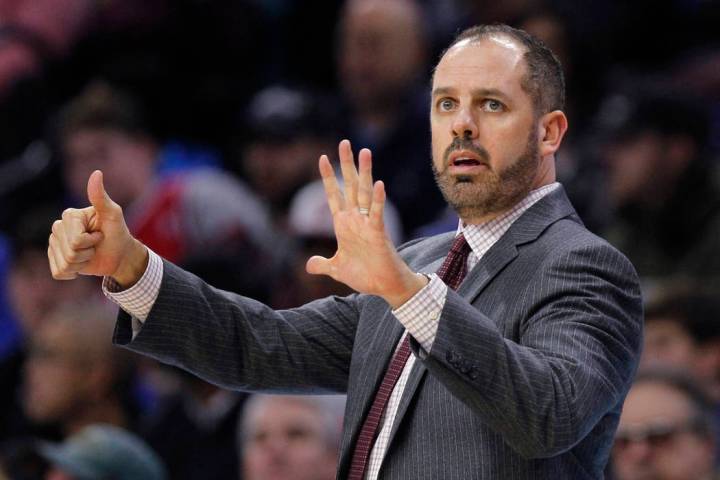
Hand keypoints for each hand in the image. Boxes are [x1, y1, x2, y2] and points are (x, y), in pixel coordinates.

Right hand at [48, 170, 147, 287]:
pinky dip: (74, 272)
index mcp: (69, 216)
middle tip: (96, 245)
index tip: (100, 233)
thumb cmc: (117, 232)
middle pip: (69, 252)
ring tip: (90, 253)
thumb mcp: (113, 214)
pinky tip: (82, 264)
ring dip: (82, 263)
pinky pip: (58, 272)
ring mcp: (55, 244)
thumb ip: (101, 197)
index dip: (91, 240)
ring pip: (64, 264)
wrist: (119, 254)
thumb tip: (97, 173)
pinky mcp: (56, 260)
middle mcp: (58, 228)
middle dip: (87, 252)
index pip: (75, 239)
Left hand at [305, 140, 426, 307]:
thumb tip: (308, 265)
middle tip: (345, 142)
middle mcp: (355, 219)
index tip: (321, 158)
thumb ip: (322, 264)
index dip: (328, 178)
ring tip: (365, 151)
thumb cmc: (364, 275)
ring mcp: (367, 223)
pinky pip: (377, 213)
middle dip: (346, 164)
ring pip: (365, 192)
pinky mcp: (378, 233)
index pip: (334, 195)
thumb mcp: (336, 269)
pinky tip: (379, 184)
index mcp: (343, 224)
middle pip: (350, 185)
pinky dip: (378, 199)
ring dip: (365, 172)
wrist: (383, 286)